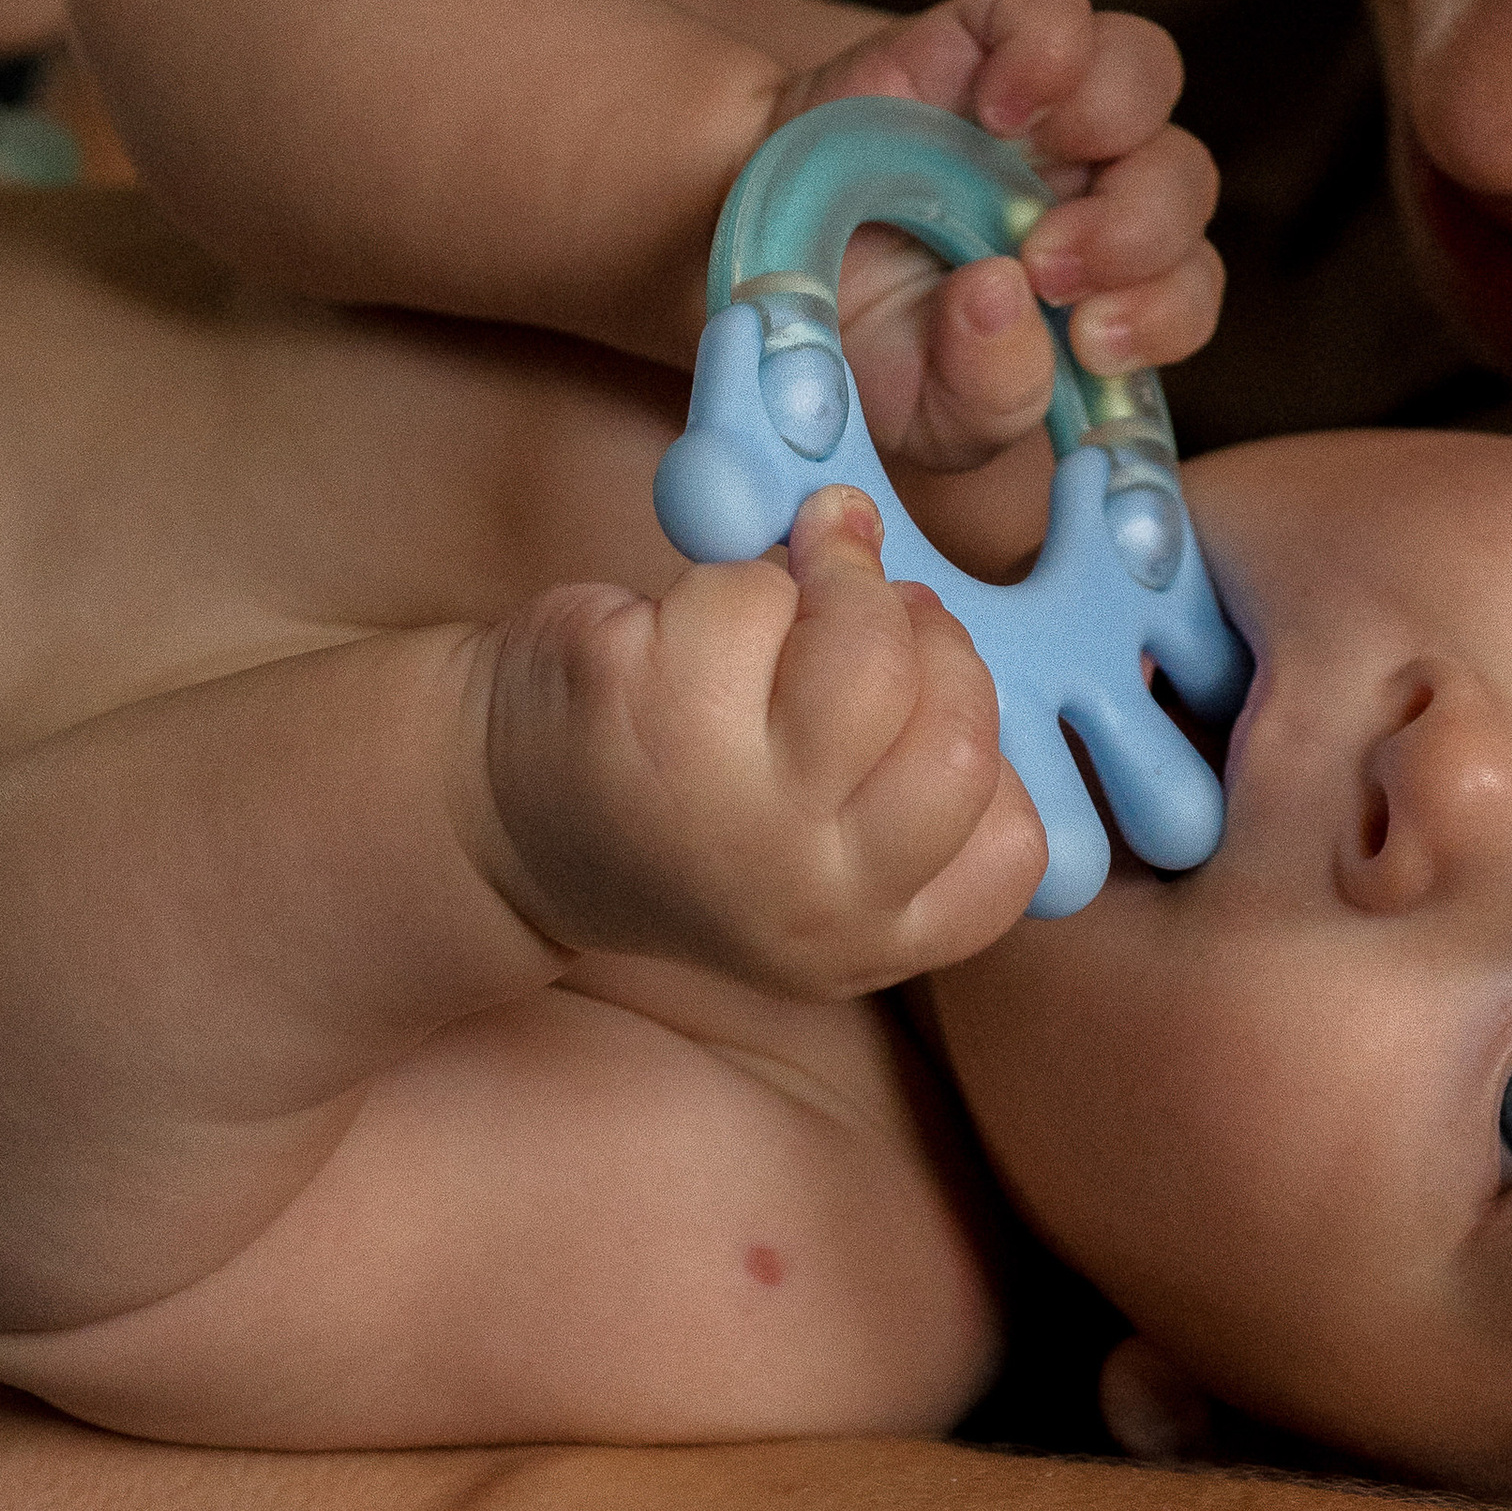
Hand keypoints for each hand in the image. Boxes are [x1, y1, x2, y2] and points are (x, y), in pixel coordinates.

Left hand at [475, 486, 1047, 997]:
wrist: (498, 811)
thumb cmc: (688, 794)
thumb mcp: (821, 839)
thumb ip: (903, 768)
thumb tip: (922, 603)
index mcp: (868, 935)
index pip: (1013, 840)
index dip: (978, 736)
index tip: (912, 695)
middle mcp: (806, 895)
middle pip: (959, 731)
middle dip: (918, 633)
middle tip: (857, 610)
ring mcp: (726, 809)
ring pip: (868, 647)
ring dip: (835, 580)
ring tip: (788, 586)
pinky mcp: (647, 712)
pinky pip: (753, 594)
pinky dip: (732, 576)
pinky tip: (689, 620)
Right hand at [766, 0, 1223, 479]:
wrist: (753, 248)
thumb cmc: (853, 334)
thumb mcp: (913, 405)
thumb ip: (981, 394)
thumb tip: (1005, 300)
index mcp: (1096, 286)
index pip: (1186, 287)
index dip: (1166, 312)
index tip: (1091, 342)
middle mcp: (1087, 185)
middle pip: (1181, 177)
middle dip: (1136, 231)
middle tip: (1047, 268)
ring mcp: (1040, 103)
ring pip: (1144, 73)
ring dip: (1109, 126)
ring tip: (1017, 179)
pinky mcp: (981, 34)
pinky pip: (1051, 2)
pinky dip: (1045, 43)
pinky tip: (997, 105)